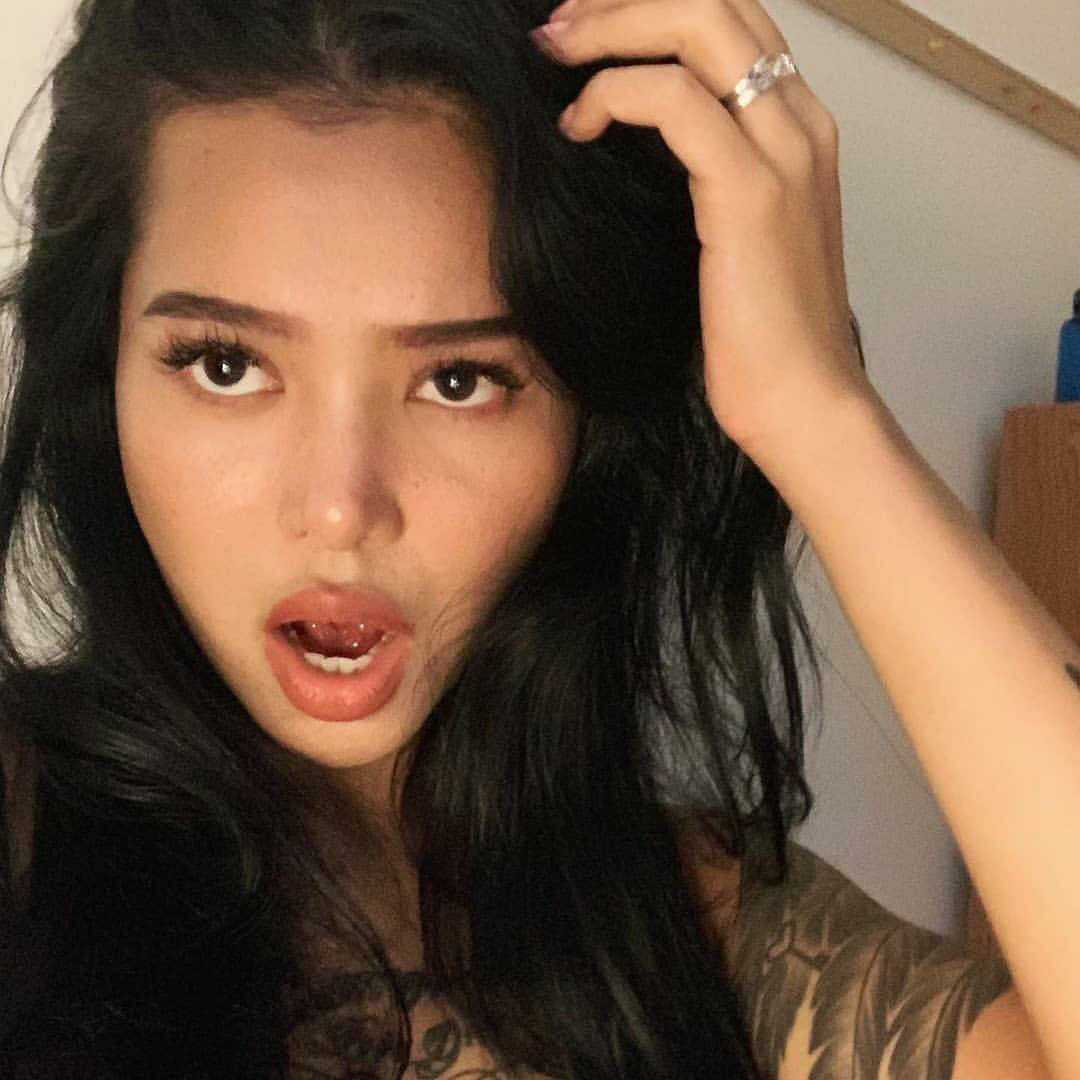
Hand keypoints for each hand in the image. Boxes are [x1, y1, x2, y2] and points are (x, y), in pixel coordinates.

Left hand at [531, 0, 874, 457]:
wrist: (802, 399)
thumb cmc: (760, 332)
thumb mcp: (734, 232)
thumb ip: (706, 170)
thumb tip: (632, 134)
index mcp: (799, 125)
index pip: (730, 17)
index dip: (651, 4)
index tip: (586, 26)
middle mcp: (800, 120)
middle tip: (557, 27)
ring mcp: (783, 150)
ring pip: (695, 26)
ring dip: (609, 26)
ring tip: (555, 53)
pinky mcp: (750, 193)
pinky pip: (672, 101)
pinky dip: (613, 94)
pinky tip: (579, 126)